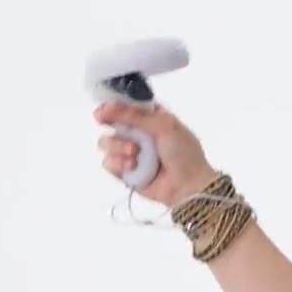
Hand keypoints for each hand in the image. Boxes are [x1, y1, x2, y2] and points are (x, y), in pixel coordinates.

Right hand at [94, 101, 217, 206]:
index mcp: (151, 117)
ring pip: (106, 143)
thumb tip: (106, 106)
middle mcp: (138, 133)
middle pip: (111, 123)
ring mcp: (130, 153)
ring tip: (135, 153)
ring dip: (118, 146)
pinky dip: (118, 163)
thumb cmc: (183, 152)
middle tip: (111, 125)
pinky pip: (108, 163)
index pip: (125, 105)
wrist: (189, 186)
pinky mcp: (125, 172)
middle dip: (112, 125)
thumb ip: (134, 114)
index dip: (112, 105)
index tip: (103, 110)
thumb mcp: (164, 126)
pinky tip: (132, 166)